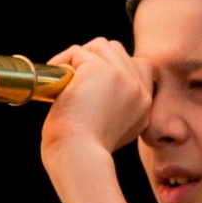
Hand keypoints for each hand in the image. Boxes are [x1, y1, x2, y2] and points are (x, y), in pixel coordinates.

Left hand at [40, 37, 152, 166]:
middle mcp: (139, 91)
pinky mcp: (101, 70)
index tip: (94, 84)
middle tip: (75, 82)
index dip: (115, 66)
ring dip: (78, 58)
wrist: (77, 156)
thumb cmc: (83, 150)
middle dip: (93, 59)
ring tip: (65, 80)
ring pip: (100, 46)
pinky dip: (62, 62)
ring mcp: (123, 78)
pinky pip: (77, 52)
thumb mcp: (112, 129)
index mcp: (144, 106)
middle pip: (117, 51)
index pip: (140, 66)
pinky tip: (57, 83)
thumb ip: (116, 105)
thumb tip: (96, 85)